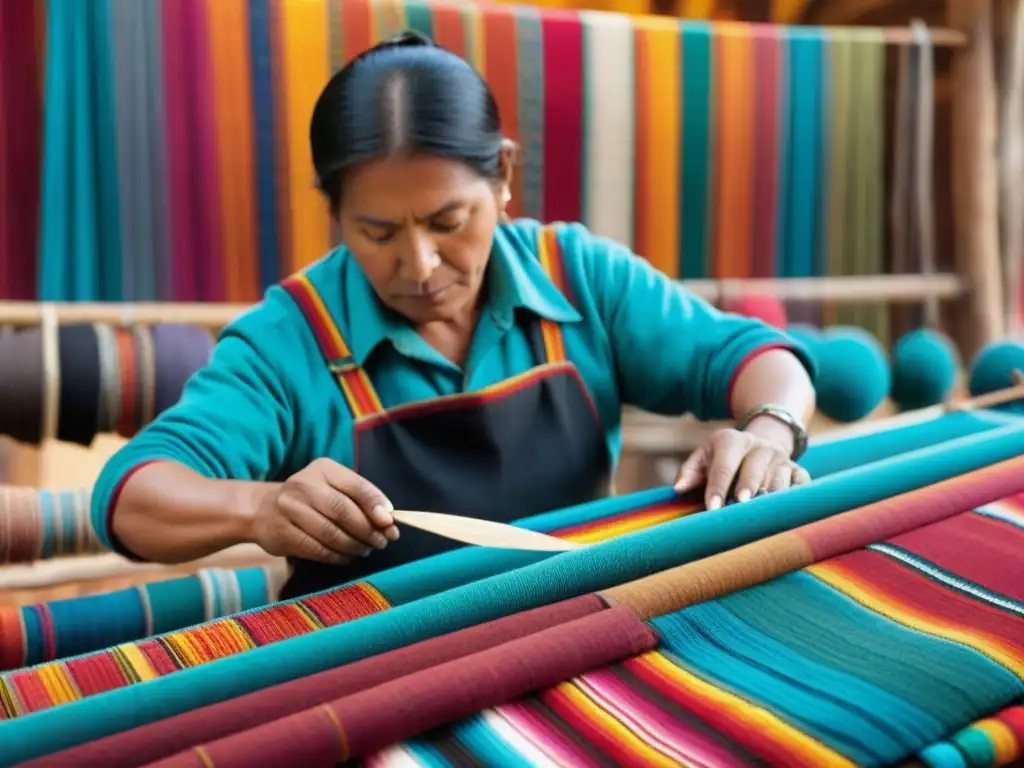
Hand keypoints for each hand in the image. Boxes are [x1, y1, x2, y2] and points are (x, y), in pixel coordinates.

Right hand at [249, 458, 398, 563]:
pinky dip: (337, 556)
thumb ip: (360, 498)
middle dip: (368, 530)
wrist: (262, 509)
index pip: (355, 486)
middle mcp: (304, 485)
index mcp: (324, 469)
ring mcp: (290, 509)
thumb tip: (388, 520)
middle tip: (382, 542)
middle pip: (343, 511)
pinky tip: (347, 557)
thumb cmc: (310, 498)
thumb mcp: (333, 486)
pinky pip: (316, 549)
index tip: (390, 522)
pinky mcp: (282, 534)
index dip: (375, 505)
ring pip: (330, 533)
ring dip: (354, 545)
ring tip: (366, 550)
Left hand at [673, 428, 809, 510]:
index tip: (712, 508)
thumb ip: (690, 472)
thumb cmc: (723, 459)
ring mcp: (781, 459)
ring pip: (778, 480)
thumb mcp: (704, 457)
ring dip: (770, 497)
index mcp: (732, 441)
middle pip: (754, 470)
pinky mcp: (798, 471)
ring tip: (763, 514)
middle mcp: (759, 446)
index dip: (718, 487)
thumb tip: (678, 488)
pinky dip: (794, 500)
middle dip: (747, 487)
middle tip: (740, 505)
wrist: (759, 445)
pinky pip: (800, 487)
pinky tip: (786, 514)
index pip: (723, 466)